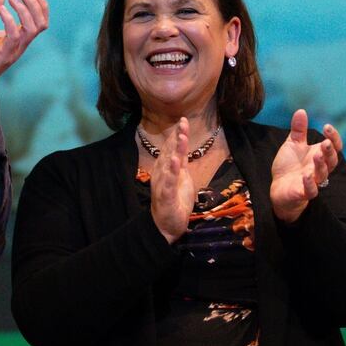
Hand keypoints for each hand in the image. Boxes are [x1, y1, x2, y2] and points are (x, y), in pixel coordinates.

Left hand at [0, 0, 48, 114]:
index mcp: (20, 38)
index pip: (41, 22)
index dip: (42, 7)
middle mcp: (21, 44)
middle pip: (40, 23)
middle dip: (34, 4)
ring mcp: (13, 51)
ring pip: (31, 30)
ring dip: (24, 11)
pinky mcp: (3, 57)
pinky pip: (13, 37)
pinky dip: (10, 21)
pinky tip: (2, 10)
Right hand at [150, 118, 195, 243]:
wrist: (166, 225)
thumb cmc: (175, 199)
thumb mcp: (182, 177)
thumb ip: (181, 160)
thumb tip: (182, 142)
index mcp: (166, 168)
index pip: (171, 148)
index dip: (177, 134)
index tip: (183, 120)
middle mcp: (162, 173)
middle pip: (169, 152)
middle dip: (176, 137)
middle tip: (183, 123)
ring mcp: (163, 184)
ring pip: (169, 165)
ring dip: (175, 151)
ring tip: (181, 138)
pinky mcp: (166, 197)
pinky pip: (169, 183)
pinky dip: (171, 173)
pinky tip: (175, 162)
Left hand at [269, 109, 341, 223]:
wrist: (279, 187)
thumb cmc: (289, 165)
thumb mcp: (293, 144)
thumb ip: (299, 130)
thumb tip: (301, 110)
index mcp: (319, 155)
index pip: (334, 146)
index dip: (334, 137)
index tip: (327, 126)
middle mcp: (319, 168)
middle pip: (331, 161)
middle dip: (329, 151)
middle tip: (325, 142)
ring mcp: (313, 181)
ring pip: (322, 174)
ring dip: (321, 165)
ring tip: (317, 155)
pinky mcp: (303, 193)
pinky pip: (311, 190)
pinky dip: (310, 183)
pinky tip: (306, 175)